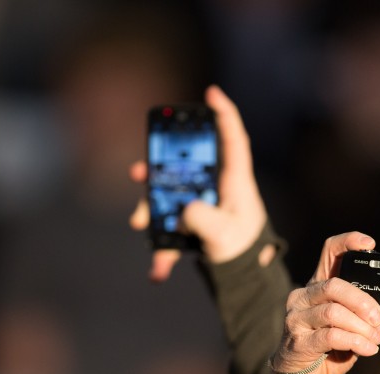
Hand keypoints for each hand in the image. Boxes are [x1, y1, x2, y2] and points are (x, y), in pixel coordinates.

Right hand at [129, 85, 267, 281]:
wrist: (242, 273)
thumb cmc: (242, 246)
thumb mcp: (225, 234)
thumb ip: (205, 219)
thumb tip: (184, 210)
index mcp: (234, 181)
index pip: (232, 141)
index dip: (224, 115)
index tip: (211, 93)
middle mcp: (214, 185)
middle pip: (184, 164)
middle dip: (158, 166)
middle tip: (137, 171)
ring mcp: (199, 201)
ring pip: (169, 194)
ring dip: (149, 209)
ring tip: (137, 223)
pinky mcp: (189, 220)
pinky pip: (168, 227)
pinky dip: (160, 249)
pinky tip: (158, 272)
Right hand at [266, 232, 379, 373]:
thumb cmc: (324, 353)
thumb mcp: (350, 332)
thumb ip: (367, 320)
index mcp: (316, 288)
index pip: (329, 252)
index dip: (348, 242)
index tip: (370, 245)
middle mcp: (301, 298)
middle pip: (334, 285)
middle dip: (362, 301)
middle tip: (378, 318)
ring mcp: (295, 320)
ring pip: (332, 312)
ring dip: (360, 327)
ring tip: (374, 339)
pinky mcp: (297, 343)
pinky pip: (330, 336)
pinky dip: (355, 342)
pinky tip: (367, 350)